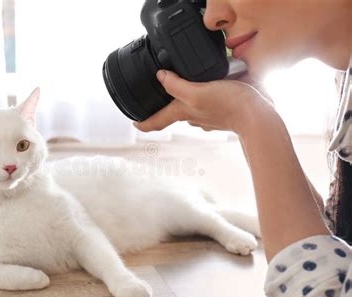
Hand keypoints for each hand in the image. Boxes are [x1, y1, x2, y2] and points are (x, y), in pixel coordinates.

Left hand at [134, 70, 274, 135]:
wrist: (257, 114)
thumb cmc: (228, 105)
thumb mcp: (197, 92)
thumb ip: (176, 85)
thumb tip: (160, 77)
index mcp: (183, 112)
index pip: (158, 122)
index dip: (144, 123)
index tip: (134, 123)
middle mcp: (193, 116)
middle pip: (173, 113)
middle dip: (164, 107)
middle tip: (157, 97)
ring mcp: (208, 115)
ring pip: (190, 107)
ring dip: (185, 98)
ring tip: (182, 84)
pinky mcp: (221, 110)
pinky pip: (207, 103)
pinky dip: (203, 95)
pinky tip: (209, 86)